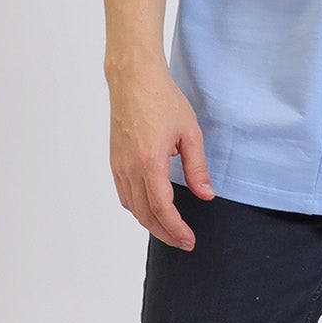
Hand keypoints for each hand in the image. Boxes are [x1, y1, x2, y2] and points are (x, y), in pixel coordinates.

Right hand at [106, 55, 215, 249]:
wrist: (133, 80)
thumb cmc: (162, 100)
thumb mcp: (190, 133)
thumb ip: (198, 168)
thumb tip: (206, 195)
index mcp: (150, 161)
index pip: (161, 207)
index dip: (176, 229)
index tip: (189, 240)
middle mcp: (130, 167)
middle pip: (145, 214)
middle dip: (165, 233)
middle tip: (184, 242)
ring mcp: (119, 165)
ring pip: (132, 207)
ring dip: (152, 224)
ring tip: (171, 230)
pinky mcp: (115, 161)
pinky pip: (124, 195)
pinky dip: (138, 209)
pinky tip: (152, 210)